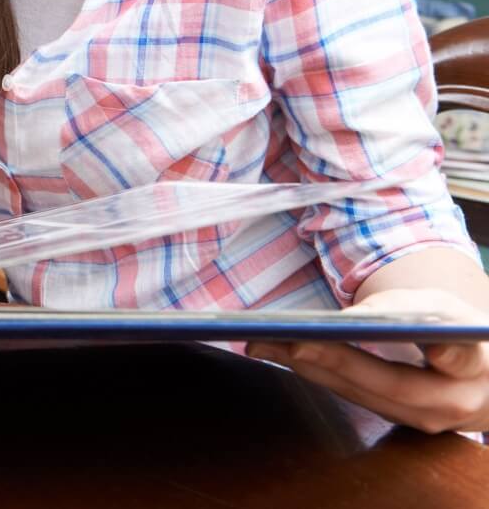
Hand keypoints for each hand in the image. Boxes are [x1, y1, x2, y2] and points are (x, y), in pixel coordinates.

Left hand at [246, 288, 488, 433]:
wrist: (479, 380)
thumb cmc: (454, 332)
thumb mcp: (441, 310)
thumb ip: (407, 311)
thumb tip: (348, 320)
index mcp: (474, 364)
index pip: (459, 358)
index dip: (440, 352)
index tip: (416, 341)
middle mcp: (453, 401)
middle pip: (392, 384)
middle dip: (338, 361)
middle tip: (293, 340)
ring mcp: (424, 419)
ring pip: (363, 395)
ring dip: (310, 369)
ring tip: (265, 343)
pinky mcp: (397, 420)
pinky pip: (352, 396)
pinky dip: (315, 374)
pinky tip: (280, 354)